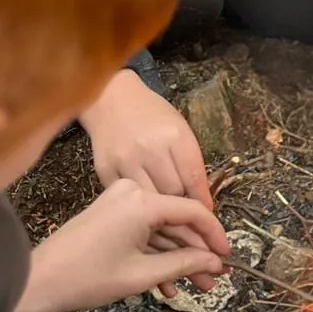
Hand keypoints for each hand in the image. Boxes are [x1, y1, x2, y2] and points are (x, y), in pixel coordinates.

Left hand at [12, 178, 229, 311]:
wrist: (36, 281)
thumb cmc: (87, 279)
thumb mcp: (141, 275)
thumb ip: (184, 264)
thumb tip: (215, 262)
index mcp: (142, 201)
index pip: (193, 210)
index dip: (215, 235)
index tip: (228, 258)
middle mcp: (133, 191)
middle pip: (177, 220)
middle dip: (196, 252)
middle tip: (214, 280)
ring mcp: (119, 200)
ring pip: (161, 227)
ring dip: (177, 256)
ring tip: (196, 286)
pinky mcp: (110, 211)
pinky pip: (144, 229)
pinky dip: (156, 251)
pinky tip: (169, 280)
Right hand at [81, 70, 211, 210]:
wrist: (110, 100)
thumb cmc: (152, 114)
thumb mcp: (180, 128)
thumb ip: (190, 160)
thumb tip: (201, 198)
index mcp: (174, 136)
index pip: (194, 177)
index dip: (203, 199)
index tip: (207, 211)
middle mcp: (150, 149)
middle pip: (173, 193)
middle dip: (182, 203)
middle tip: (185, 209)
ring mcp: (125, 162)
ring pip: (151, 200)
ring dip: (160, 208)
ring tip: (164, 211)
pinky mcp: (105, 173)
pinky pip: (128, 198)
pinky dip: (138, 205)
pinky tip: (143, 205)